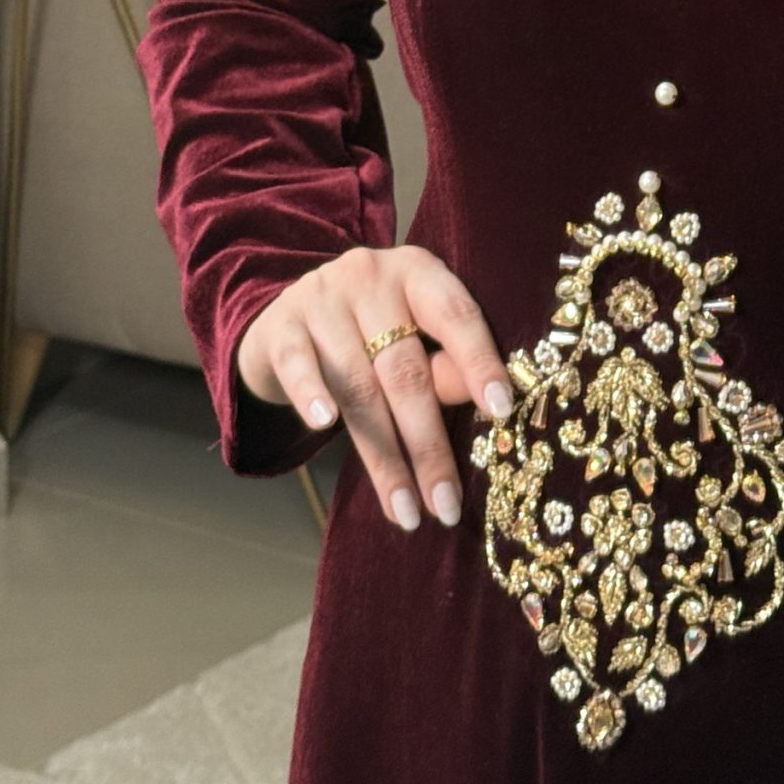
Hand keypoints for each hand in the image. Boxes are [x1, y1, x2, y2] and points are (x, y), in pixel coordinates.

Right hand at [235, 245, 513, 532]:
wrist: (287, 316)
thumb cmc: (368, 334)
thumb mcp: (412, 335)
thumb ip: (444, 366)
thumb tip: (488, 409)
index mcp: (418, 273)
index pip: (456, 315)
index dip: (479, 362)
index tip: (501, 411)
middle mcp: (372, 277)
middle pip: (405, 369)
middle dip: (428, 445)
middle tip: (446, 505)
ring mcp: (322, 298)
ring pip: (358, 384)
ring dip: (384, 456)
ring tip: (405, 510)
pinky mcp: (281, 325)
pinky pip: (299, 365)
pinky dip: (311, 394)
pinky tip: (324, 427)